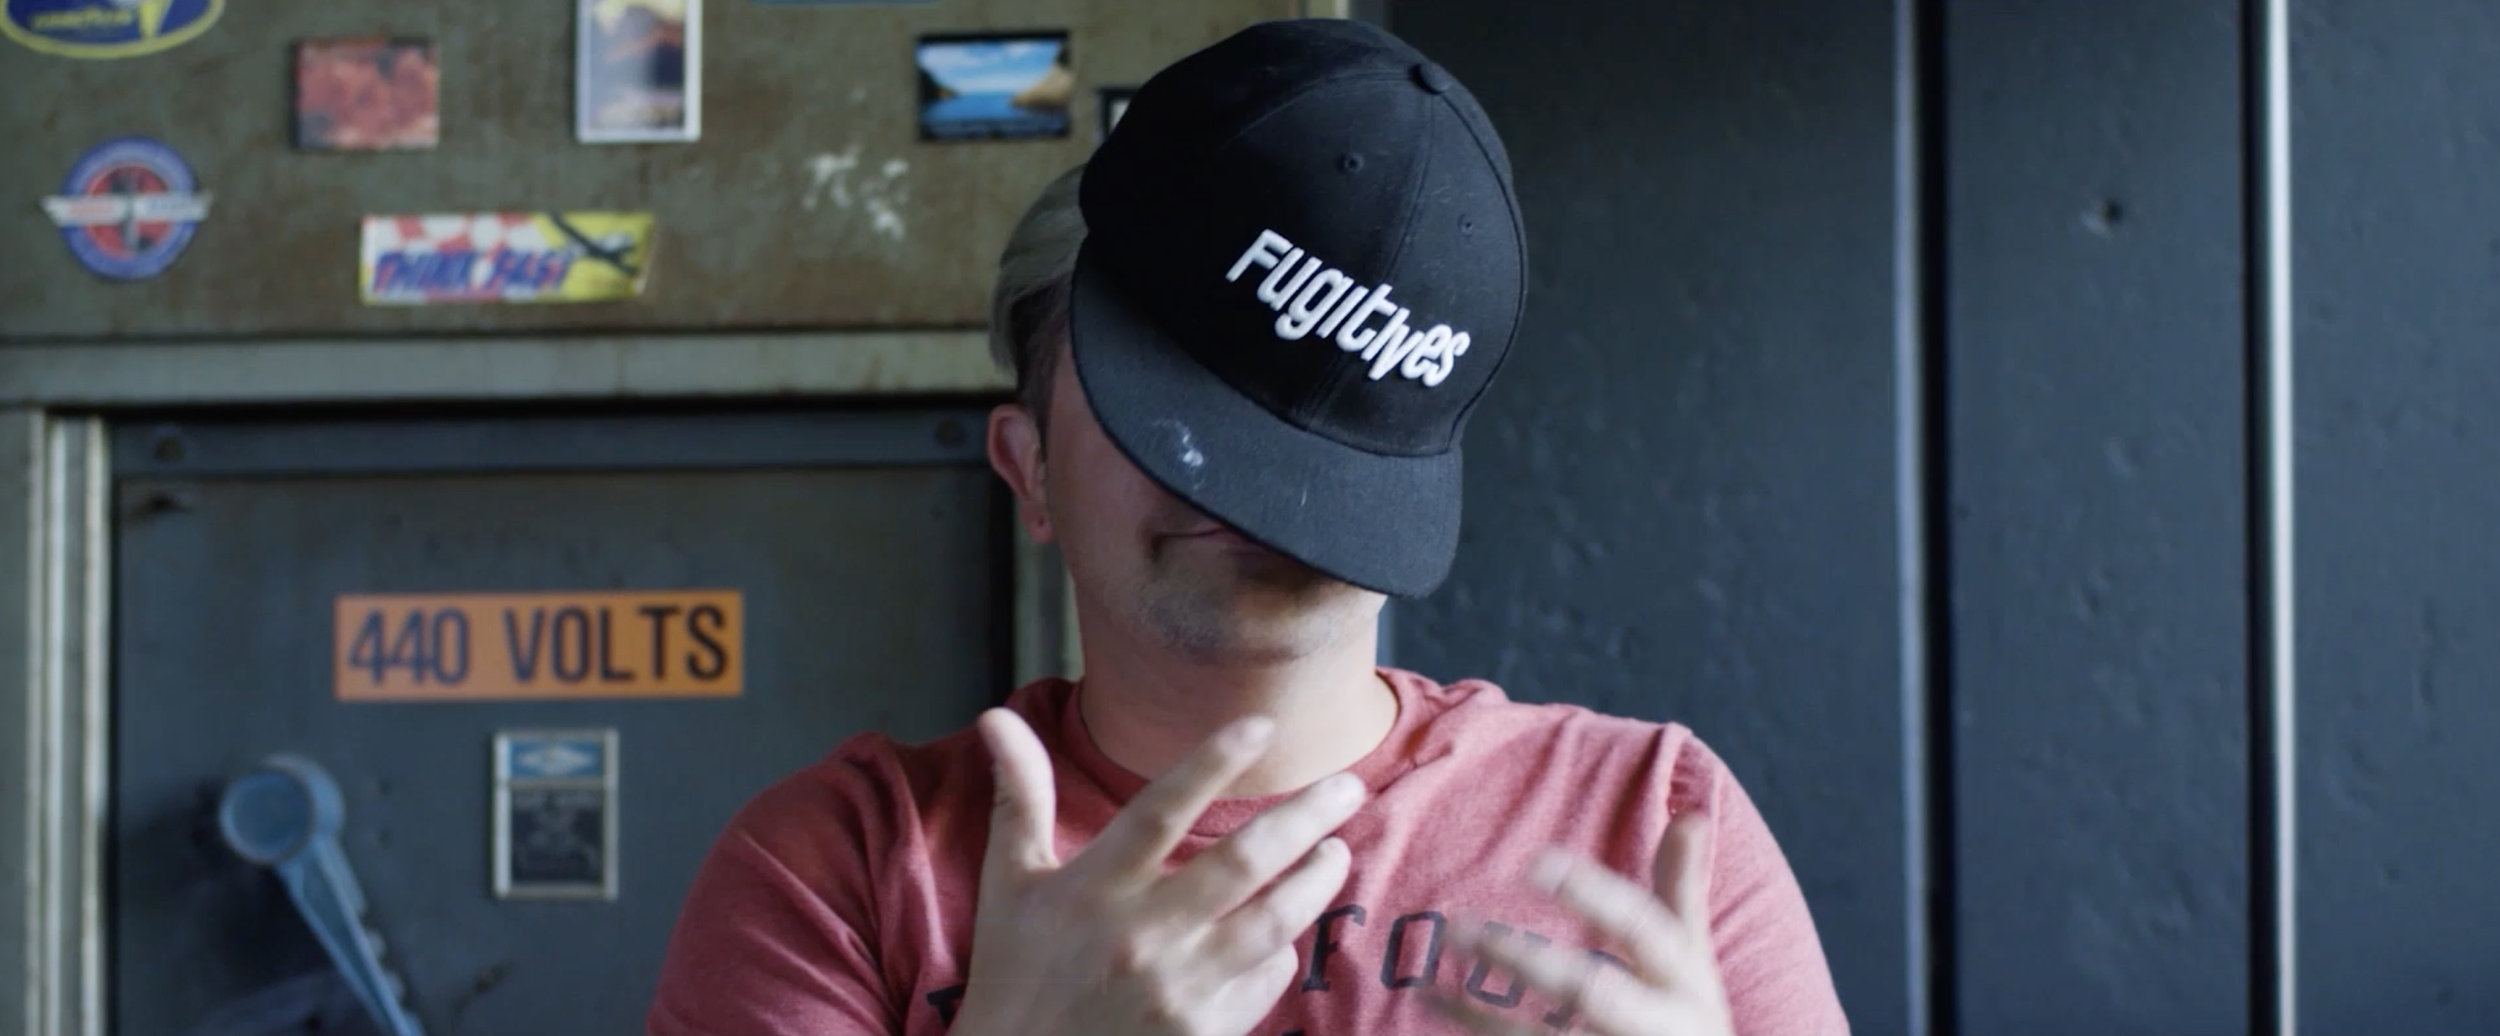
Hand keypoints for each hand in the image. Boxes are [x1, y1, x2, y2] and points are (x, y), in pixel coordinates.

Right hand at [950, 708, 1369, 1035]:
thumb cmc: (1016, 972)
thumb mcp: (1010, 884)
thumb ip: (1020, 799)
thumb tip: (996, 718)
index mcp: (1095, 887)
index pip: (1161, 807)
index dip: (1212, 761)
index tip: (1260, 725)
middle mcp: (1142, 933)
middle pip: (1242, 861)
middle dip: (1306, 817)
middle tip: (1348, 786)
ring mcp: (1179, 987)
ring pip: (1273, 921)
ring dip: (1315, 881)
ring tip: (1336, 852)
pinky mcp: (1205, 1031)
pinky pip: (1265, 978)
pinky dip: (1280, 949)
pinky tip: (1284, 931)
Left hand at [1429, 813, 1733, 1035]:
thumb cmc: (1684, 1021)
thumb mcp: (1692, 962)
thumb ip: (1681, 891)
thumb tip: (1689, 813)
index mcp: (1683, 983)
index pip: (1641, 929)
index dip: (1592, 895)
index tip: (1536, 863)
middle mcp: (1654, 1026)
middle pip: (1588, 990)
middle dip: (1522, 960)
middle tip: (1456, 927)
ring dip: (1478, 1016)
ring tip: (1424, 988)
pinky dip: (1477, 1035)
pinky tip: (1436, 1013)